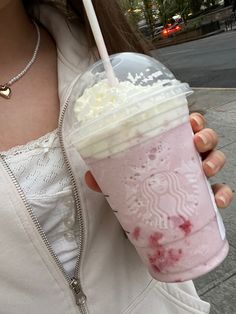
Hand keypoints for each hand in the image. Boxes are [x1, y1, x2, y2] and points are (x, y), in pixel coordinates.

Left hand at [85, 112, 233, 208]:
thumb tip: (90, 177)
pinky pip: (220, 190)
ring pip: (216, 159)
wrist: (147, 212)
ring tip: (206, 168)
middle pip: (205, 138)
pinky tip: (217, 201)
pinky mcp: (204, 194)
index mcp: (169, 145)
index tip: (190, 121)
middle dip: (206, 136)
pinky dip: (223, 194)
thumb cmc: (139, 186)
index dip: (192, 120)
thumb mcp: (123, 177)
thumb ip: (107, 175)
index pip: (185, 126)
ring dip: (216, 161)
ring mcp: (196, 174)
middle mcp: (186, 155)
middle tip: (197, 142)